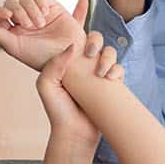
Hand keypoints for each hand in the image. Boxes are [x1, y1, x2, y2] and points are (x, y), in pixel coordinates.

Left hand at [0, 0, 89, 72]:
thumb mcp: (12, 46)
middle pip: (11, 3)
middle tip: (30, 26)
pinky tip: (46, 12)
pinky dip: (41, 0)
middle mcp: (24, 21)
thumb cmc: (41, 57)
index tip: (8, 17)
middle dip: (19, 11)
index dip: (0, 11)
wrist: (69, 57)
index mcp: (12, 32)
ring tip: (41, 24)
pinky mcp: (52, 6)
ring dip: (31, 9)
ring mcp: (38, 13)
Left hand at [35, 31, 122, 145]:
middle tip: (90, 53)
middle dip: (96, 41)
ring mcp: (97, 74)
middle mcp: (82, 66)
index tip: (80, 32)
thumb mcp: (46, 85)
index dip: (79, 30)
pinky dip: (117, 71)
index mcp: (66, 62)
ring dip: (108, 57)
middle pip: (95, 41)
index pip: (75, 39)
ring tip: (101, 72)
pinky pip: (118, 70)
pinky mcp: (110, 85)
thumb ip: (54, 64)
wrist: (75, 133)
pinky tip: (110, 79)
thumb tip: (72, 47)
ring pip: (110, 53)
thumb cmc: (58, 111)